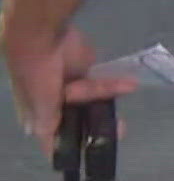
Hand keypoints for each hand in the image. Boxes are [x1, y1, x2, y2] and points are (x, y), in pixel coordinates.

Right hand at [4, 27, 135, 157]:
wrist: (44, 34)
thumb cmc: (38, 70)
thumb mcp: (41, 99)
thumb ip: (48, 118)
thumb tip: (43, 135)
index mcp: (39, 113)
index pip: (53, 136)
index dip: (72, 142)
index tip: (93, 145)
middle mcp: (54, 103)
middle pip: (78, 119)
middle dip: (97, 121)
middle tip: (121, 126)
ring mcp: (70, 86)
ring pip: (92, 101)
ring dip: (108, 98)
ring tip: (128, 87)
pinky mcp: (84, 70)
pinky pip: (100, 83)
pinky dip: (113, 85)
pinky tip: (129, 84)